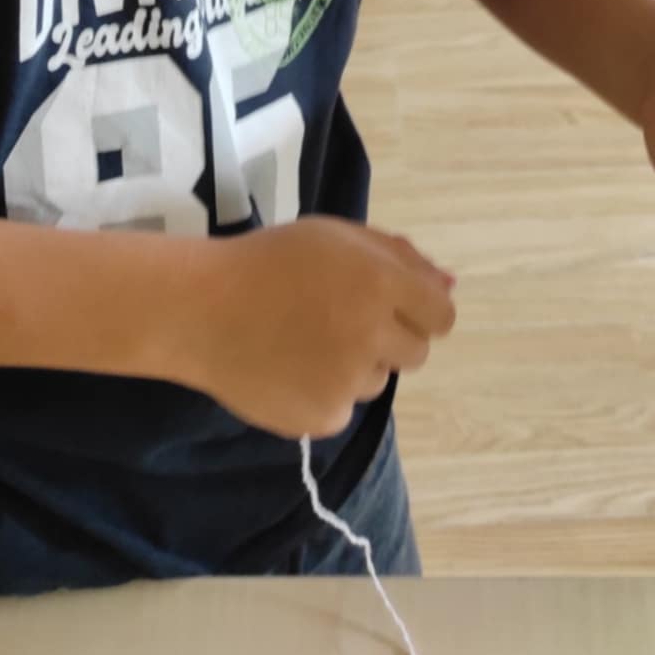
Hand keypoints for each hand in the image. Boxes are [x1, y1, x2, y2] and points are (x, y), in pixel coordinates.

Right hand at [186, 216, 457, 437]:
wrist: (203, 309)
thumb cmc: (273, 261)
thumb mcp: (337, 237)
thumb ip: (400, 256)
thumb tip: (452, 284)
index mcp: (380, 282)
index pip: (442, 314)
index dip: (421, 309)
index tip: (393, 307)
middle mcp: (372, 334)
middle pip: (417, 351)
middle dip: (392, 337)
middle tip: (342, 320)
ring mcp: (348, 381)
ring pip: (378, 380)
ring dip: (357, 364)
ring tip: (305, 340)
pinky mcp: (322, 417)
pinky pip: (343, 408)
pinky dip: (325, 393)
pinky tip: (290, 369)